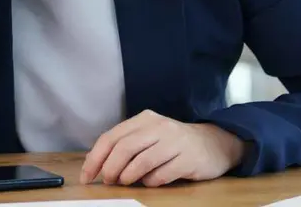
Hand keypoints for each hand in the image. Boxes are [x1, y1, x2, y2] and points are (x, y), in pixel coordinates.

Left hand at [80, 110, 244, 186]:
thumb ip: (125, 145)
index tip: (86, 176)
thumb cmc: (174, 142)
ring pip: (141, 162)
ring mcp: (175, 142)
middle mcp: (159, 127)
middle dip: (109, 168)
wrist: (214, 143)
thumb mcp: (149, 135)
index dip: (95, 158)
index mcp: (144, 119)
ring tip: (126, 182)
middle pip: (124, 148)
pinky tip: (150, 181)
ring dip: (128, 177)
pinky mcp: (188, 159)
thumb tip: (96, 164)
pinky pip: (161, 175)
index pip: (111, 137)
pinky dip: (150, 182)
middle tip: (107, 181)